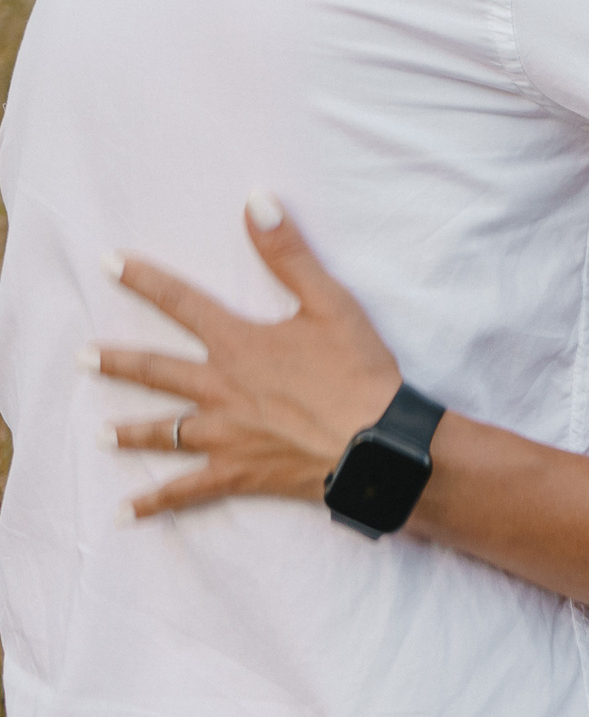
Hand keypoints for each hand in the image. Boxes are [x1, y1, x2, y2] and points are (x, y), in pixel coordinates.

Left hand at [90, 194, 403, 517]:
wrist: (374, 442)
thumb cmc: (358, 372)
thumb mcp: (331, 303)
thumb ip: (289, 254)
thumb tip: (257, 204)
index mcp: (239, 345)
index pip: (182, 303)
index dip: (146, 280)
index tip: (110, 264)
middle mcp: (220, 389)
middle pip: (158, 372)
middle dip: (119, 362)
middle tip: (85, 357)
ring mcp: (224, 435)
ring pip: (165, 431)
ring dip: (132, 431)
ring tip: (103, 433)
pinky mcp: (237, 473)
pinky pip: (186, 491)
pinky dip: (156, 503)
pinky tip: (128, 513)